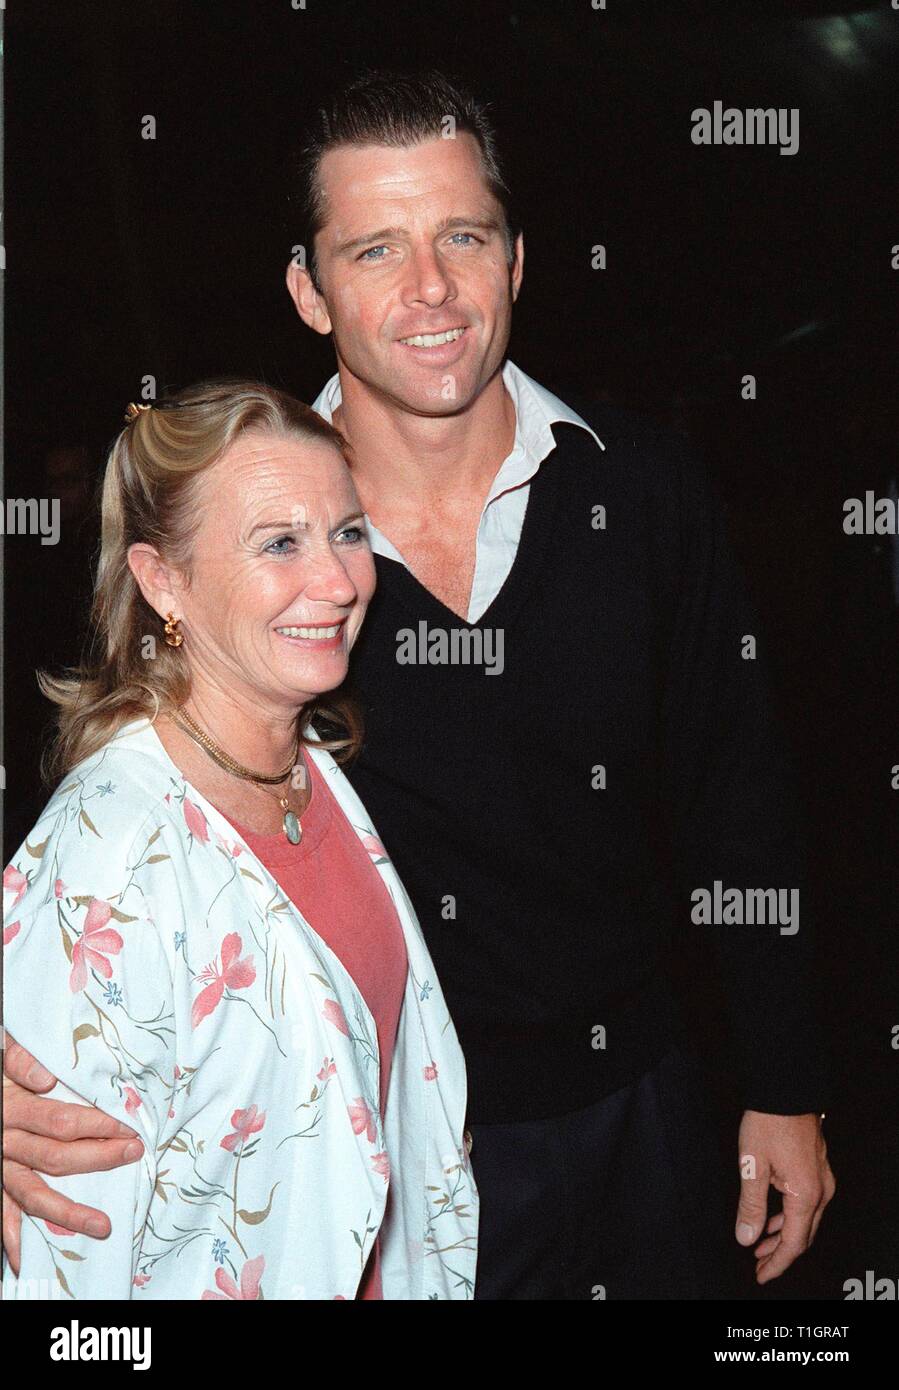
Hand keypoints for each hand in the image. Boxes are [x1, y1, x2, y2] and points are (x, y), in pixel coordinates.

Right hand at [2, 1033, 143, 1274]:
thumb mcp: (0, 1052)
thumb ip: (18, 1058)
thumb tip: (45, 1077)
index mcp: (13, 1106)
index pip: (62, 1122)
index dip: (98, 1125)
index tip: (130, 1127)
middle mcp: (6, 1140)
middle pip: (57, 1157)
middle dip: (100, 1158)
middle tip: (134, 1154)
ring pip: (35, 1194)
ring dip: (68, 1213)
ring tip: (103, 1226)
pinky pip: (0, 1211)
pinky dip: (9, 1236)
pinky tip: (23, 1259)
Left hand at [735, 1109, 835, 1283]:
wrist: (787, 1088)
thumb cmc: (769, 1122)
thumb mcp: (752, 1165)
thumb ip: (750, 1205)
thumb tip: (746, 1237)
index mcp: (806, 1194)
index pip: (794, 1243)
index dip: (777, 1263)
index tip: (760, 1275)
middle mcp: (821, 1190)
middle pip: (804, 1236)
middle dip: (780, 1253)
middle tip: (759, 1266)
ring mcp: (822, 1179)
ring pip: (806, 1220)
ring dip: (784, 1235)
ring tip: (761, 1245)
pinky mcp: (817, 1168)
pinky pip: (807, 1203)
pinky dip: (790, 1217)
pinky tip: (773, 1217)